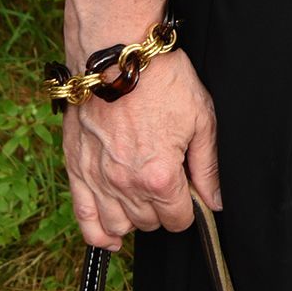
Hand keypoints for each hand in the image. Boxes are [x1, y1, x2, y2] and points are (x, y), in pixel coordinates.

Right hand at [60, 0, 220, 250]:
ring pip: (119, 226)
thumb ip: (208, 166)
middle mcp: (126, 184)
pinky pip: (84, 219)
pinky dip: (97, 234)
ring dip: (135, 218)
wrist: (118, 54)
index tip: (191, 193)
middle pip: (150, 222)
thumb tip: (215, 202)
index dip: (190, 208)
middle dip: (164, 208)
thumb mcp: (201, 118)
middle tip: (169, 182)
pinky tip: (111, 236)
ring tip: (144, 198)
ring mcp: (98, 180)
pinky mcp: (77, 170)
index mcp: (160, 175)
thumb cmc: (163, 79)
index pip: (179, 219)